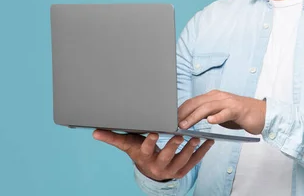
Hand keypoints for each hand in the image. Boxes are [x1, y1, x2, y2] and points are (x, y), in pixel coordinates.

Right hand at [92, 130, 213, 181]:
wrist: (150, 169)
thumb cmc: (140, 151)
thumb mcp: (128, 144)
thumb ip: (113, 137)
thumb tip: (95, 132)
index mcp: (144, 157)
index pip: (146, 150)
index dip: (151, 142)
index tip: (156, 132)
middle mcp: (158, 165)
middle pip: (167, 156)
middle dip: (174, 146)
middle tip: (181, 135)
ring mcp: (172, 169)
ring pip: (183, 160)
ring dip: (191, 149)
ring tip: (197, 137)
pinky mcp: (183, 171)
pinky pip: (194, 162)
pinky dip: (202, 152)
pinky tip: (208, 141)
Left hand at [178, 90, 265, 134]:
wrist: (262, 114)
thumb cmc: (240, 115)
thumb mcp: (220, 114)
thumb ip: (207, 114)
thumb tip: (190, 120)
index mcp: (214, 96)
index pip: (193, 101)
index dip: (180, 110)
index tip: (170, 119)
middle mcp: (219, 96)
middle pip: (197, 102)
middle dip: (183, 113)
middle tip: (173, 124)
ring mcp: (229, 102)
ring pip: (208, 107)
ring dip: (194, 116)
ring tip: (185, 125)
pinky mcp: (238, 110)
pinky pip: (226, 113)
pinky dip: (217, 117)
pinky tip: (210, 122)